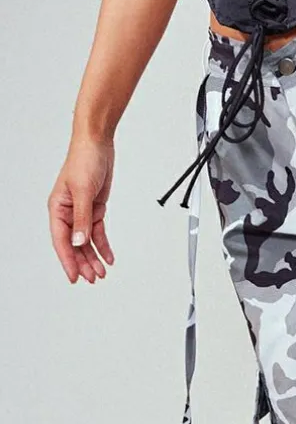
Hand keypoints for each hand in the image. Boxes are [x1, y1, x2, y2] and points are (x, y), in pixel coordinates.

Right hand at [48, 134, 115, 283]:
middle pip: (74, 245)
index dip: (68, 261)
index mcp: (57, 208)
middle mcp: (68, 213)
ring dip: (93, 258)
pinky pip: (97, 233)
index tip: (74, 277)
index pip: (62, 241)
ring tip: (101, 273)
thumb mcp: (83, 192)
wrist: (98, 144)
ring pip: (86, 242)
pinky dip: (103, 246)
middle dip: (83, 263)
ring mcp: (81, 212)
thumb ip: (82, 219)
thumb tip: (79, 242)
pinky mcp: (94, 209)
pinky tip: (108, 257)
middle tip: (92, 279)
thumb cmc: (84, 160)